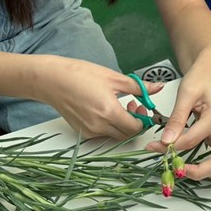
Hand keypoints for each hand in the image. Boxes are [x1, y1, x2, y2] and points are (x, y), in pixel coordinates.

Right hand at [40, 57, 160, 140]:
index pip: (135, 127)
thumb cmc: (80, 75)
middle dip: (134, 122)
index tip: (142, 107)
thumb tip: (158, 87)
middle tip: (133, 105)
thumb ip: (138, 87)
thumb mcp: (113, 78)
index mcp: (108, 112)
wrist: (52, 80)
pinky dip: (109, 125)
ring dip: (122, 124)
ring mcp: (89, 131)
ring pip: (115, 135)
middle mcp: (98, 126)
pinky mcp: (82, 132)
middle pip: (126, 134)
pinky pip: (102, 134)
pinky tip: (106, 110)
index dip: (143, 119)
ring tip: (119, 105)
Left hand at [145, 52, 210, 178]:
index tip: (154, 147)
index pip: (192, 141)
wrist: (209, 69)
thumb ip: (177, 118)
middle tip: (178, 171)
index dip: (171, 147)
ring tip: (189, 171)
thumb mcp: (186, 93)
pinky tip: (197, 164)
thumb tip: (166, 141)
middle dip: (200, 172)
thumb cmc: (200, 77)